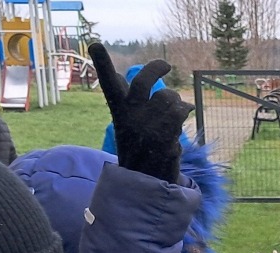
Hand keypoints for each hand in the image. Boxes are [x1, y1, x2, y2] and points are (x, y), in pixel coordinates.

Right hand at [88, 44, 190, 182]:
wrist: (147, 181)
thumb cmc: (138, 148)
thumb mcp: (127, 123)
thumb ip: (125, 100)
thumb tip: (122, 77)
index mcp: (119, 112)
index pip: (109, 85)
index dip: (102, 64)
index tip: (94, 43)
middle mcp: (131, 117)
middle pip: (143, 82)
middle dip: (155, 68)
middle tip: (166, 65)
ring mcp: (148, 127)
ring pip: (167, 96)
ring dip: (176, 100)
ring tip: (176, 110)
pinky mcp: (165, 137)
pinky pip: (180, 111)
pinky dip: (185, 111)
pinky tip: (184, 116)